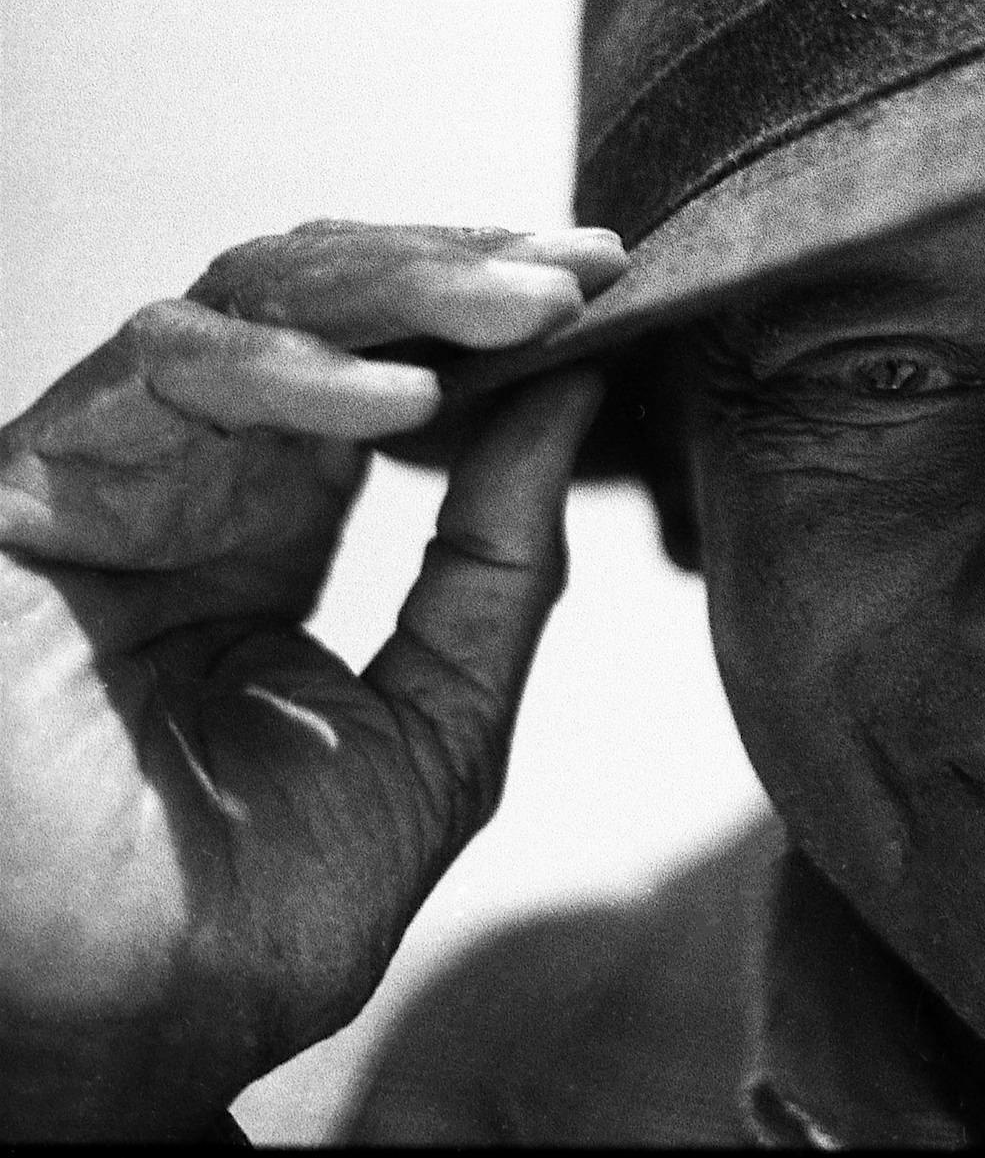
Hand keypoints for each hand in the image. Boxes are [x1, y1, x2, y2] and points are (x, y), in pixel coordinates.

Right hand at [0, 221, 625, 1137]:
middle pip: (330, 307)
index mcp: (276, 529)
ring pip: (252, 301)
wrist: (112, 1038)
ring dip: (402, 290)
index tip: (609, 284)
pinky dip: (289, 372)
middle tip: (584, 264)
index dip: (495, 317)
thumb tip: (575, 400)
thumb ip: (502, 569)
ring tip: (531, 307)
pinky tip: (405, 403)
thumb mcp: (438, 725)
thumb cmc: (254, 912)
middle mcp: (193, 482)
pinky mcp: (31, 487)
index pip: (393, 370)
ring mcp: (113, 474)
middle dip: (465, 274)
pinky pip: (161, 373)